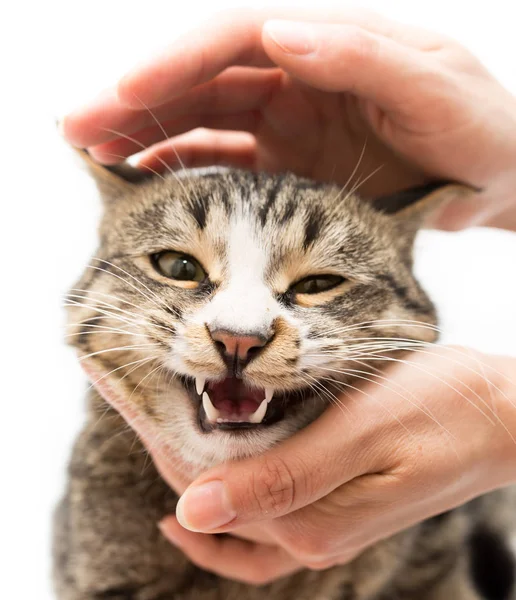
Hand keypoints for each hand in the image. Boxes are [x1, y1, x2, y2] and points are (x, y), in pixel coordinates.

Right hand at [61, 8, 515, 229]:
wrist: (494, 177)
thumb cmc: (477, 129)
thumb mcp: (431, 86)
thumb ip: (361, 56)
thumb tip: (280, 33)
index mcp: (328, 42)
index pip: (234, 40)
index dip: (175, 63)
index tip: (123, 93)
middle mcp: (296, 76)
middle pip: (201, 79)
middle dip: (136, 100)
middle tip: (76, 127)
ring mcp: (287, 122)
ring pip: (201, 120)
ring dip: (146, 137)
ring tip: (95, 157)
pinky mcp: (286, 164)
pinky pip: (222, 162)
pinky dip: (182, 170)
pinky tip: (148, 183)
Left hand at [155, 346, 515, 583]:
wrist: (500, 414)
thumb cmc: (440, 410)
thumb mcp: (361, 434)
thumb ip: (282, 479)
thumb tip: (191, 510)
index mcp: (307, 519)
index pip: (201, 485)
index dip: (156, 437)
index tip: (121, 390)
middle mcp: (308, 532)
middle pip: (209, 495)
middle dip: (164, 445)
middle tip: (129, 395)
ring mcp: (323, 524)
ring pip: (232, 504)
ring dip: (189, 470)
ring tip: (157, 428)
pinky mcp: (337, 504)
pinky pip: (264, 521)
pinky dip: (228, 511)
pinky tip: (206, 491)